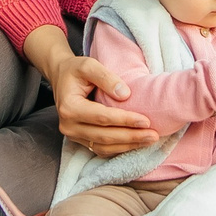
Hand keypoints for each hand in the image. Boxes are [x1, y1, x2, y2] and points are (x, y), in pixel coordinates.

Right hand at [26, 28, 160, 154]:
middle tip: (153, 135)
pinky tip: (136, 144)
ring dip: (128, 146)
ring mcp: (73, 135)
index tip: (146, 120)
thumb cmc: (75, 70)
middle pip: (104, 136)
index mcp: (69, 107)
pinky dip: (119, 149)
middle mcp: (68, 125)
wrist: (61, 77)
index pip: (102, 117)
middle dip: (131, 137)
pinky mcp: (79, 140)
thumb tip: (125, 95)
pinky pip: (101, 149)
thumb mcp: (88, 65)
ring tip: (149, 140)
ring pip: (103, 147)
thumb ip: (106, 77)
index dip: (125, 120)